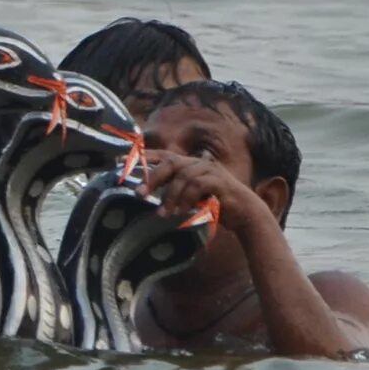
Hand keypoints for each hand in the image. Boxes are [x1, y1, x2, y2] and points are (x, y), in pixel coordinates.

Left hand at [144, 149, 259, 225]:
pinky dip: (187, 199)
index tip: (122, 161)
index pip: (163, 155)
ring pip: (183, 177)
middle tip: (140, 194)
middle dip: (152, 178)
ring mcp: (210, 170)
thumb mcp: (191, 195)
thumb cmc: (215, 205)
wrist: (246, 213)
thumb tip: (145, 191)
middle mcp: (198, 162)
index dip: (144, 156)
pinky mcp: (220, 181)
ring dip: (171, 196)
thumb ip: (173, 189)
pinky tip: (181, 212)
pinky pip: (198, 186)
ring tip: (163, 214)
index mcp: (189, 163)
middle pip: (170, 163)